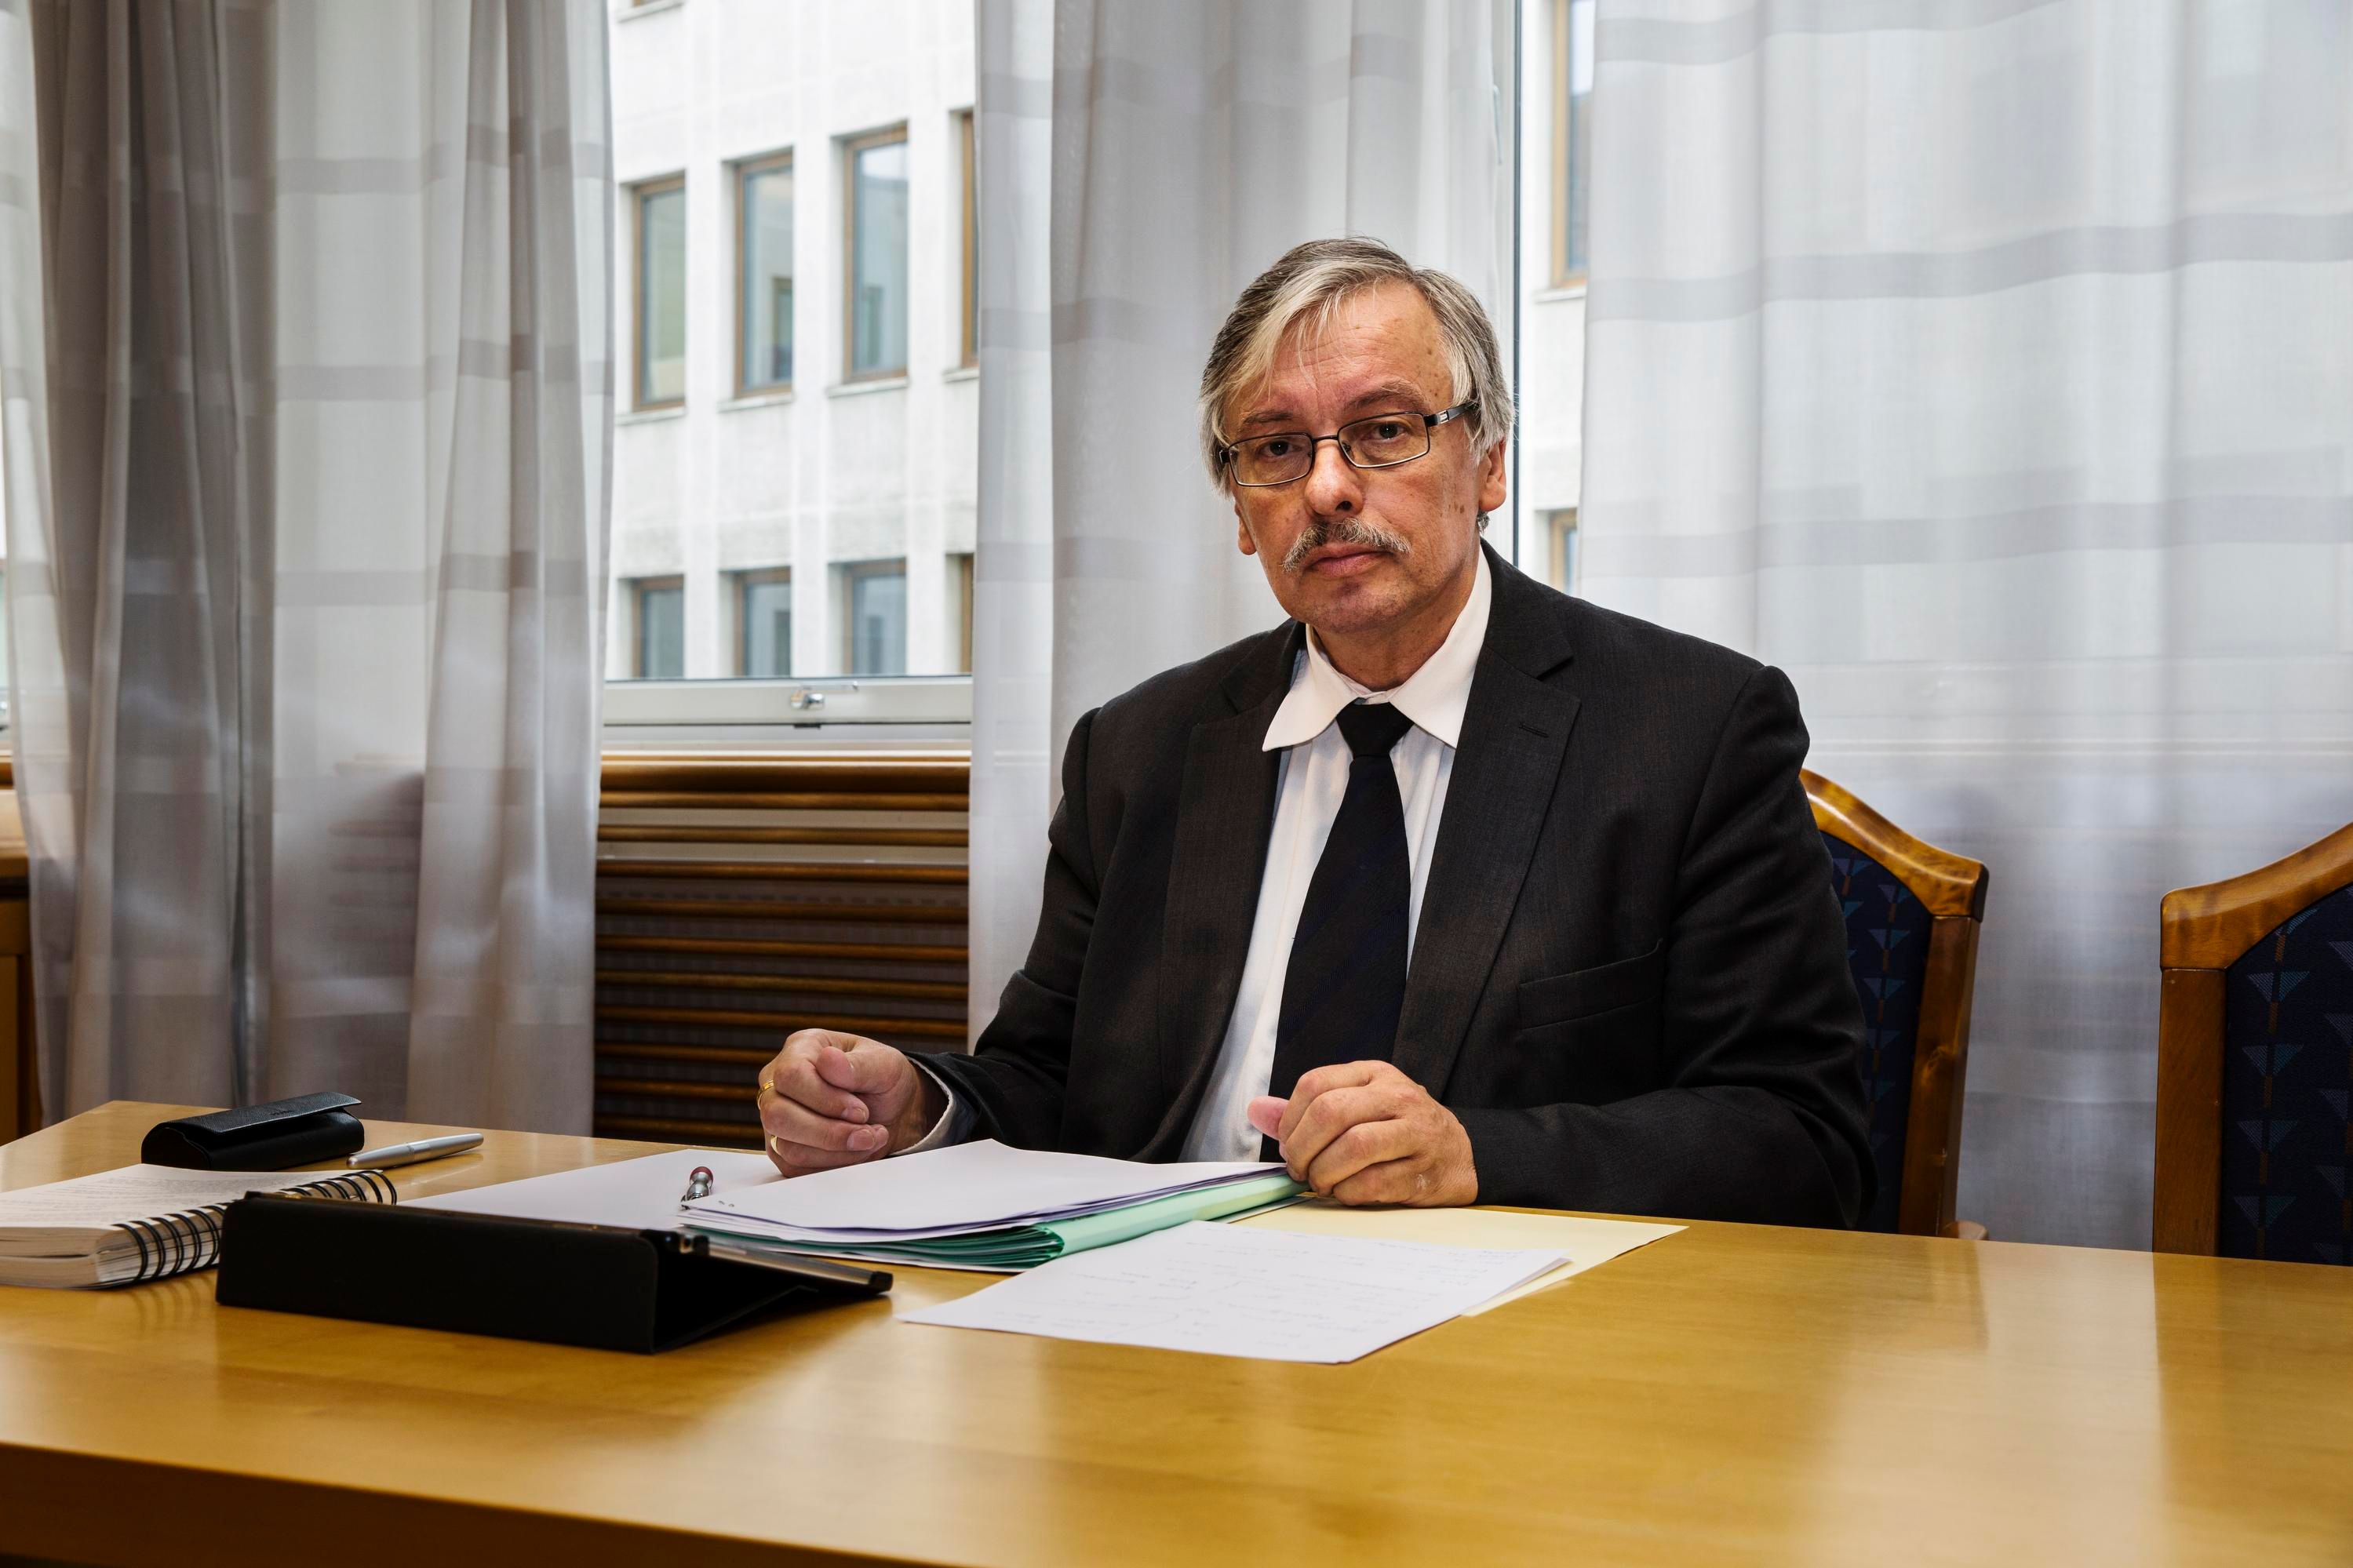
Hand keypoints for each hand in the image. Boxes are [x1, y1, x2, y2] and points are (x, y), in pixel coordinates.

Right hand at [755, 1031, 941, 1176]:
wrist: (893, 1110)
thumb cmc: (885, 1081)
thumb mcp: (886, 1065)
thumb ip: (859, 1065)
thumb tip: (827, 1060)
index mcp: (800, 1049)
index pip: (791, 1075)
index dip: (825, 1099)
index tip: (861, 1111)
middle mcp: (778, 1083)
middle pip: (778, 1116)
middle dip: (829, 1132)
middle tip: (867, 1132)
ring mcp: (776, 1118)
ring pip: (788, 1148)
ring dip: (836, 1151)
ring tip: (869, 1139)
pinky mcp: (782, 1149)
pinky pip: (796, 1168)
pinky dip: (833, 1165)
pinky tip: (856, 1151)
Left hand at [1245, 1061, 1476, 1206]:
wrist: (1462, 1154)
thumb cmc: (1399, 1129)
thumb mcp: (1358, 1105)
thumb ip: (1307, 1109)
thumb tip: (1256, 1110)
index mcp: (1374, 1074)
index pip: (1315, 1084)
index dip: (1290, 1120)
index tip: (1288, 1145)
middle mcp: (1397, 1096)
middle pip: (1330, 1113)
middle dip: (1302, 1148)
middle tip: (1299, 1169)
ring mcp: (1415, 1132)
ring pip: (1353, 1147)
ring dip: (1323, 1172)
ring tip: (1320, 1182)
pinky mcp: (1424, 1171)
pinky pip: (1372, 1183)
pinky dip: (1346, 1193)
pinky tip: (1343, 1193)